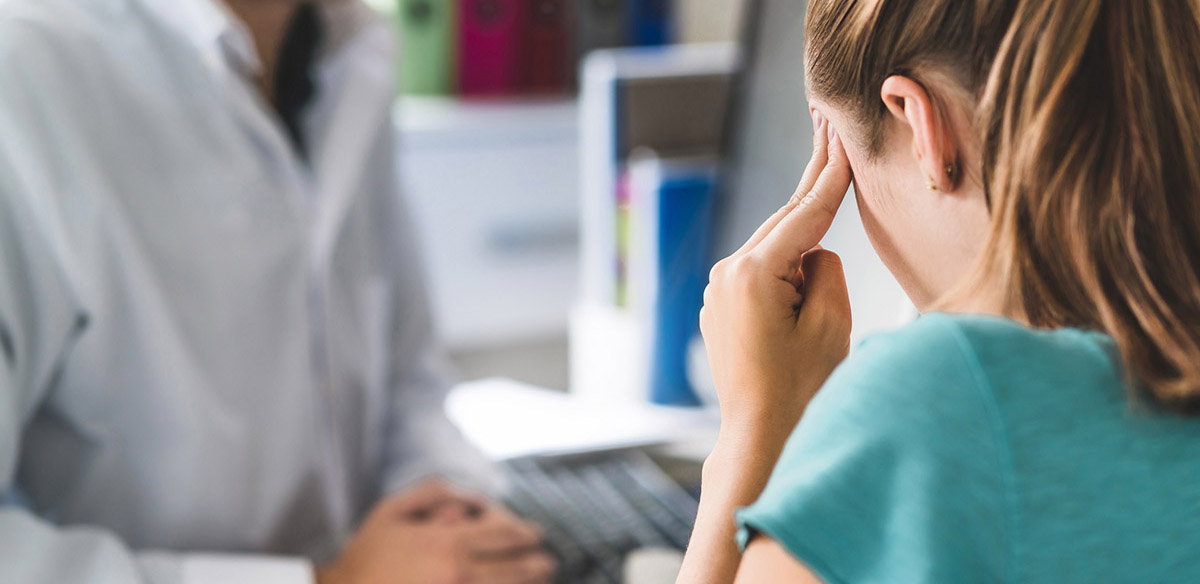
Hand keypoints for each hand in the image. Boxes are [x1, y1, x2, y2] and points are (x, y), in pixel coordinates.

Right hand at [316, 480, 555, 583]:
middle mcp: (457, 572)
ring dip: (528, 583)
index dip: (525, 534)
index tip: (536, 535)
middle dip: (536, 564)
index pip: (502, 535)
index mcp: (446, 542)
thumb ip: (432, 494)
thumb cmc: (365, 555)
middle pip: (514, 567)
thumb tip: (468, 496)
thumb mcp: (392, 510)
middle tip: (547, 562)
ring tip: (541, 578)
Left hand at [700, 111, 852, 445]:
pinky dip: (785, 256)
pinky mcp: (722, 306)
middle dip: (813, 181)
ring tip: (825, 170)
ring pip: (773, 244)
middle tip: (829, 130)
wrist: (759, 436)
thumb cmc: (799, 390)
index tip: (842, 138)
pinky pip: (762, 269)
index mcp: (755, 274)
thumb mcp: (830, 325)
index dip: (831, 176)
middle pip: (784, 220)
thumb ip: (825, 270)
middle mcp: (729, 273)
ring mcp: (720, 290)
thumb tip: (813, 252)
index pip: (805, 214)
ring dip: (801, 224)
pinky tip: (805, 242)